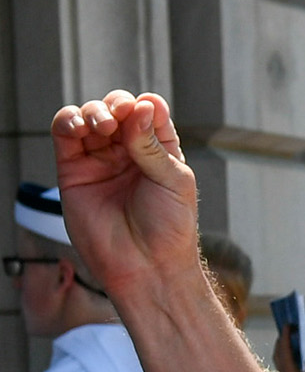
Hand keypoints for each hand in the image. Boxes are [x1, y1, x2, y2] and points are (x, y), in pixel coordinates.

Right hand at [49, 91, 198, 298]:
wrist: (146, 266)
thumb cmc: (169, 227)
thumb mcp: (173, 180)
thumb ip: (152, 144)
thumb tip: (140, 105)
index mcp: (159, 150)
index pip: (148, 112)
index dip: (144, 106)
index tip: (144, 111)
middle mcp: (128, 152)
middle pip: (116, 109)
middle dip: (116, 105)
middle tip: (119, 117)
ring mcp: (100, 161)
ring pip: (89, 117)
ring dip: (93, 111)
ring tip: (103, 125)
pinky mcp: (73, 172)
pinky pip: (64, 135)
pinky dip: (68, 121)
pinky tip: (79, 127)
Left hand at [273, 325, 304, 371]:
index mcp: (289, 371)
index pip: (284, 349)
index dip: (285, 335)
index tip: (288, 324)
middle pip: (279, 355)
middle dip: (282, 342)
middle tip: (287, 331)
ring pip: (284, 362)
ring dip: (289, 352)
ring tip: (296, 343)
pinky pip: (291, 370)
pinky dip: (297, 363)